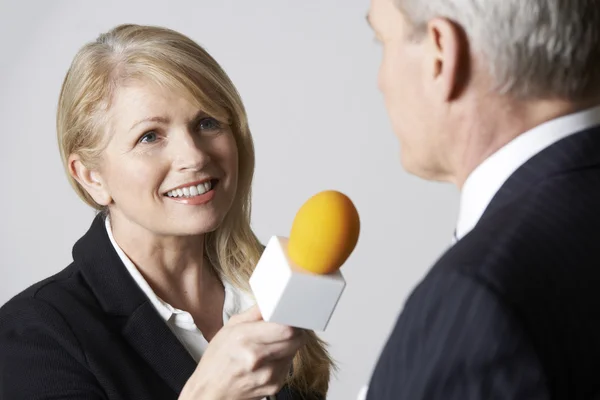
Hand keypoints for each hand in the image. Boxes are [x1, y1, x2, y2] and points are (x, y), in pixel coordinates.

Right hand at [179, 305, 306, 399]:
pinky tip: (268, 360)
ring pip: (294, 351)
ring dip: (288, 345)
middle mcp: (257, 357)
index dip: (291, 320)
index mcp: (244, 338)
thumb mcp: (228, 329)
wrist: (211, 392)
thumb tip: (270, 302)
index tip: (289, 317)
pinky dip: (283, 359)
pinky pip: (288, 365)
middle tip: (283, 328)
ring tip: (271, 345)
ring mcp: (267, 374)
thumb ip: (253, 314)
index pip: (285, 327)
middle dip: (294, 331)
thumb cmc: (217, 361)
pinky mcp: (274, 386)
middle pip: (295, 339)